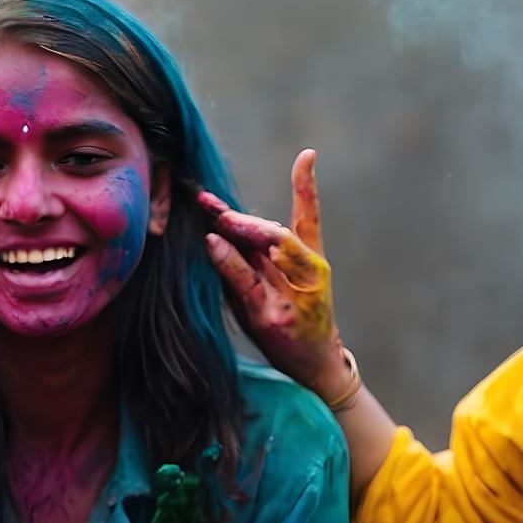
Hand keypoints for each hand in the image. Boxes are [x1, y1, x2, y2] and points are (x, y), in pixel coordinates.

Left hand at [200, 149, 346, 399]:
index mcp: (312, 261)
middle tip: (206, 197)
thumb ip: (262, 256)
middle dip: (239, 215)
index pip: (310, 216)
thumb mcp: (286, 285)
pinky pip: (245, 282)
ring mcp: (291, 293)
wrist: (316, 366)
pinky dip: (228, 261)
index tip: (308, 156)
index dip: (307, 186)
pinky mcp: (270, 315)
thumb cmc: (297, 321)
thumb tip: (221, 224)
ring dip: (235, 227)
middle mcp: (307, 271)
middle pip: (274, 231)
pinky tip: (213, 242)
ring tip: (212, 210)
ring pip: (264, 249)